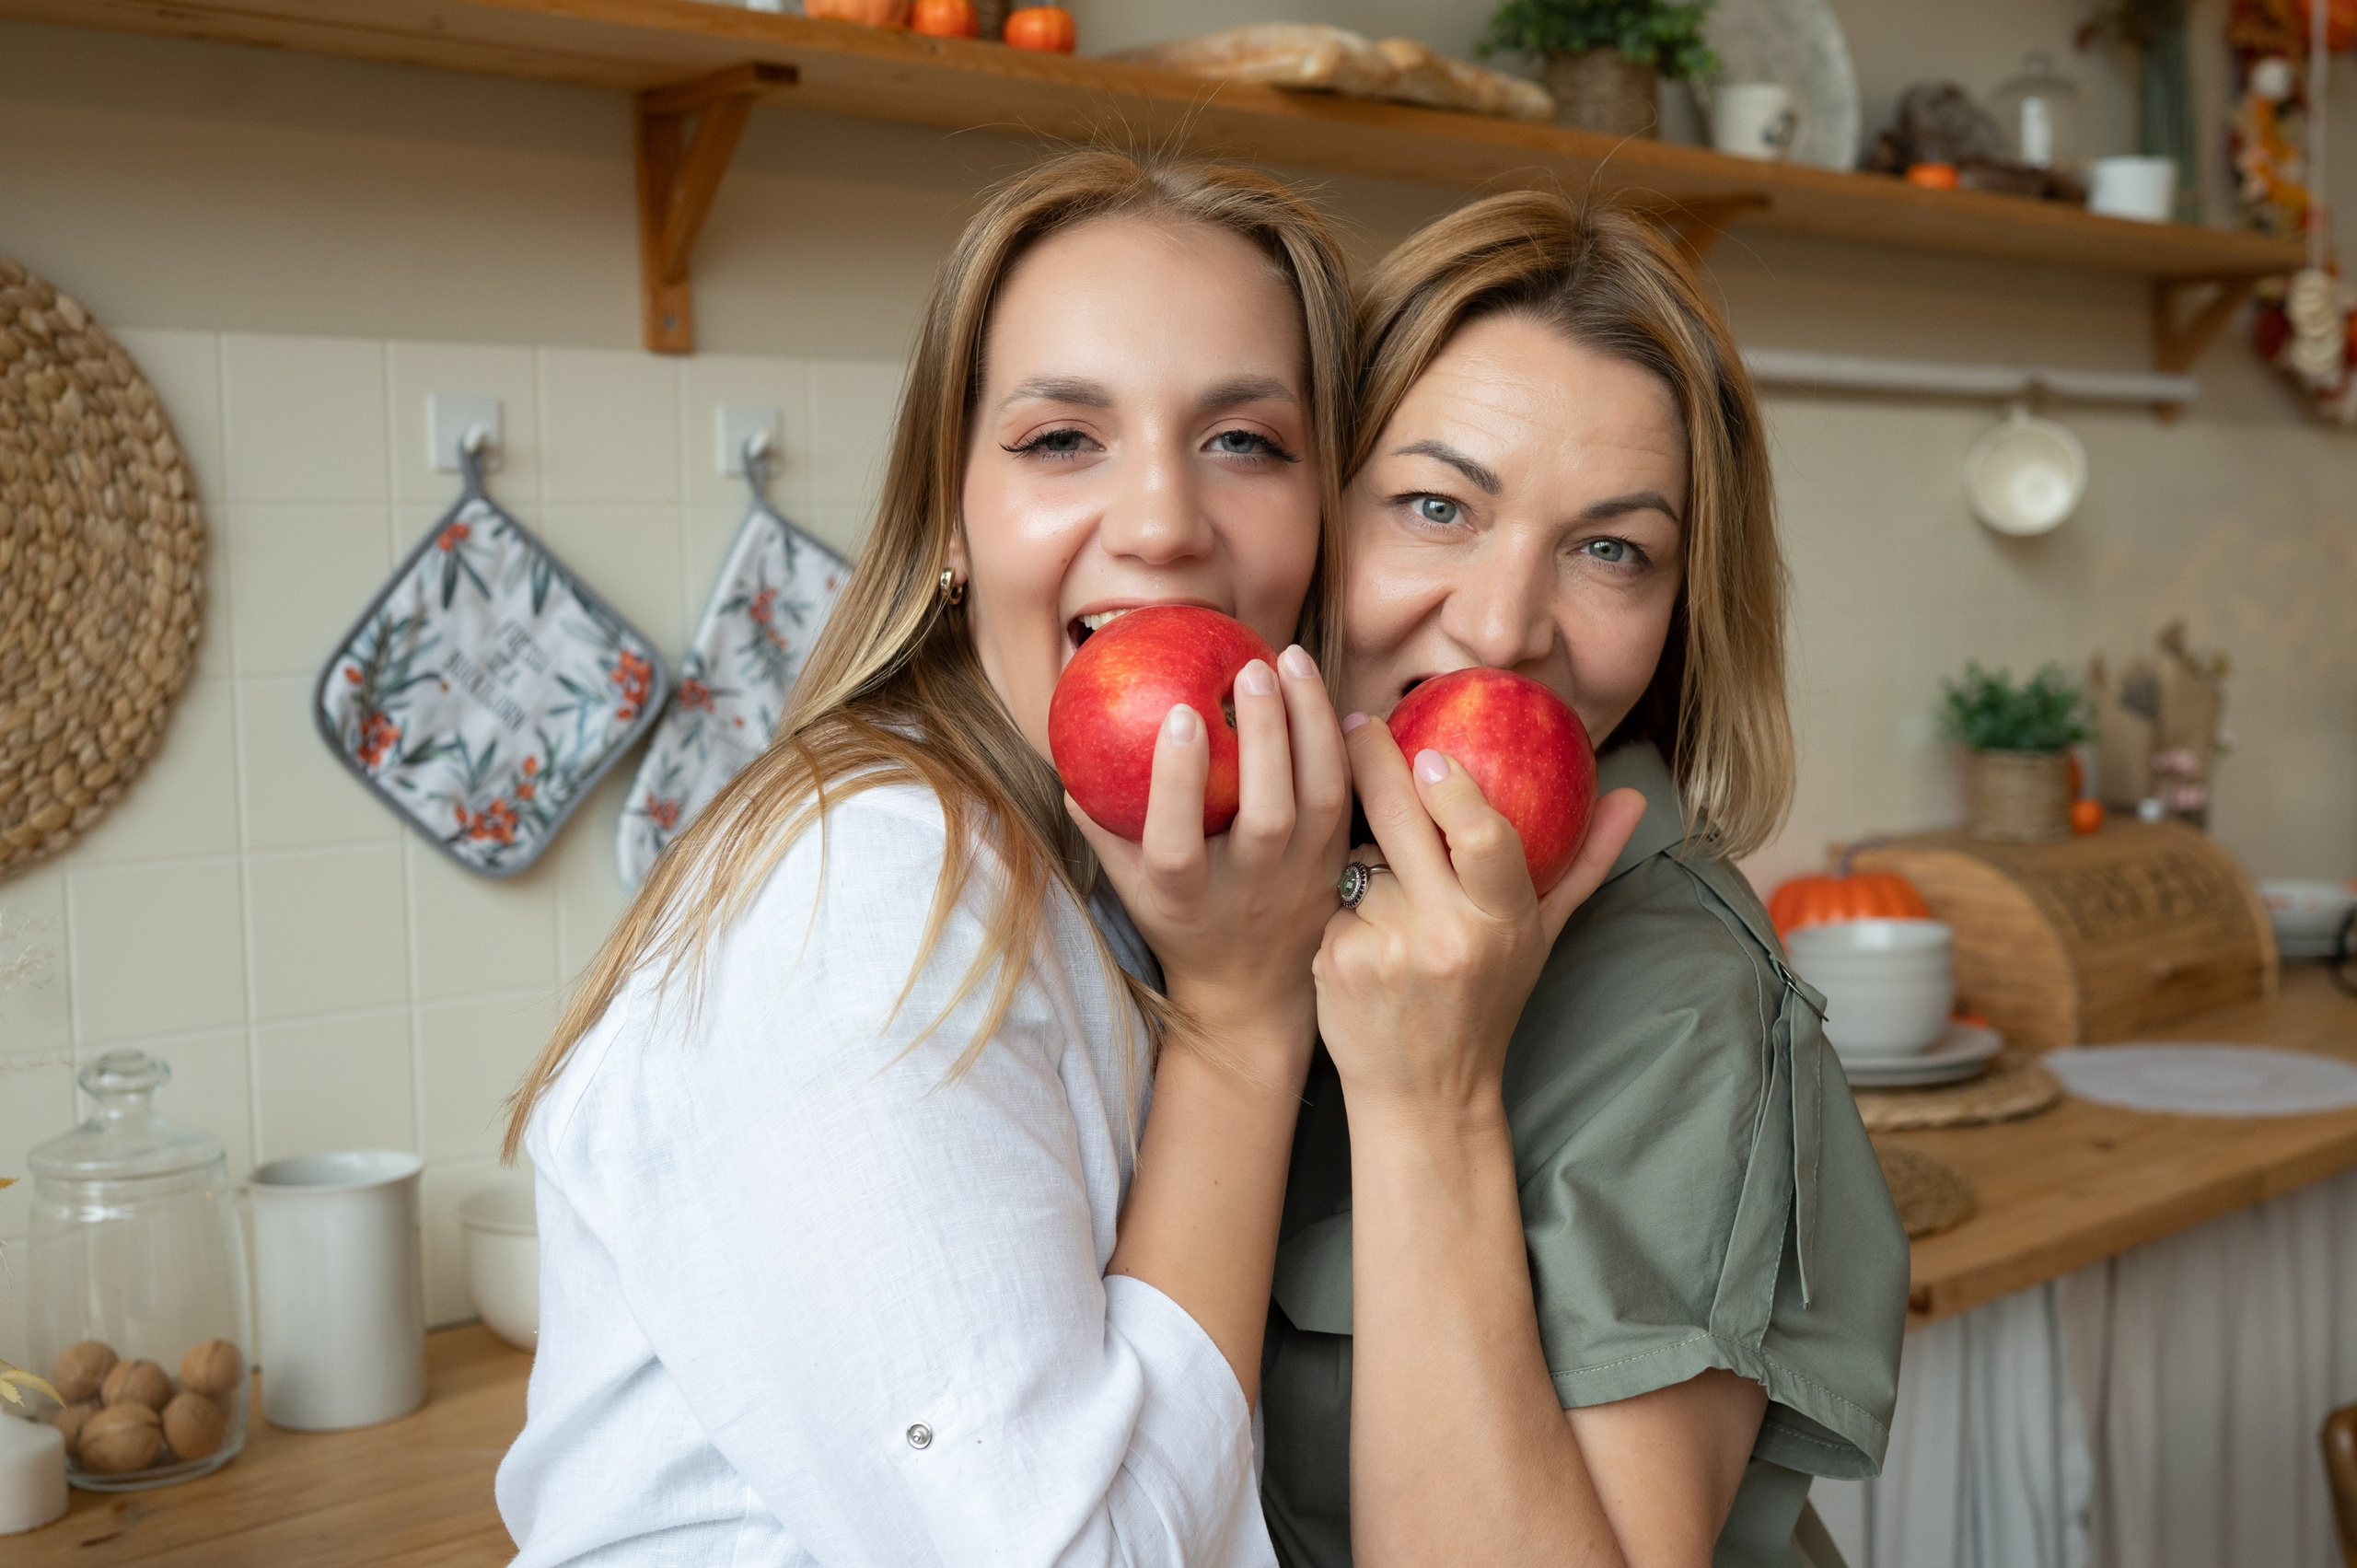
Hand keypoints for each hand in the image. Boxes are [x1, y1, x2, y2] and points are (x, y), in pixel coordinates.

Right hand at [1072, 644, 1351, 1082]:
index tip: (1180, 715)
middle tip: (1251, 667)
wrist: (1253, 991)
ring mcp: (1302, 879)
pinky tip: (1329, 696)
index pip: (1177, 843)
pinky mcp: (1339, 866)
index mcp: (1185, 897)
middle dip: (1263, 736)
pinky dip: (1344, 745)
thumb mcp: (1130, 888)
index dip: (1178, 782)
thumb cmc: (1181, 922)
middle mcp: (1249, 889)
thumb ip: (1102, 827)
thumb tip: (1068, 759)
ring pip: (1321, 799)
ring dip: (1312, 724)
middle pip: (1267, 814)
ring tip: (1292, 659)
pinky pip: (1350, 799)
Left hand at [1313, 714, 1645, 1119]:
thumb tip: (1633, 798)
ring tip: (1390, 900)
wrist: (1426, 1095)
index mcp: (1501, 921)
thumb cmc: (1487, 1004)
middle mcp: (1446, 934)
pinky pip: (1333, 898)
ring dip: (1368, 860)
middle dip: (1375, 760)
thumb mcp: (1542, 937)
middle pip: (1399, 822)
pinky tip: (1363, 936)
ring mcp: (1387, 948)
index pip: (1486, 839)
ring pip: (1363, 860)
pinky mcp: (1337, 962)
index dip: (1455, 791)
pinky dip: (1344, 903)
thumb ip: (1585, 863)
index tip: (1431, 752)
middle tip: (1360, 723)